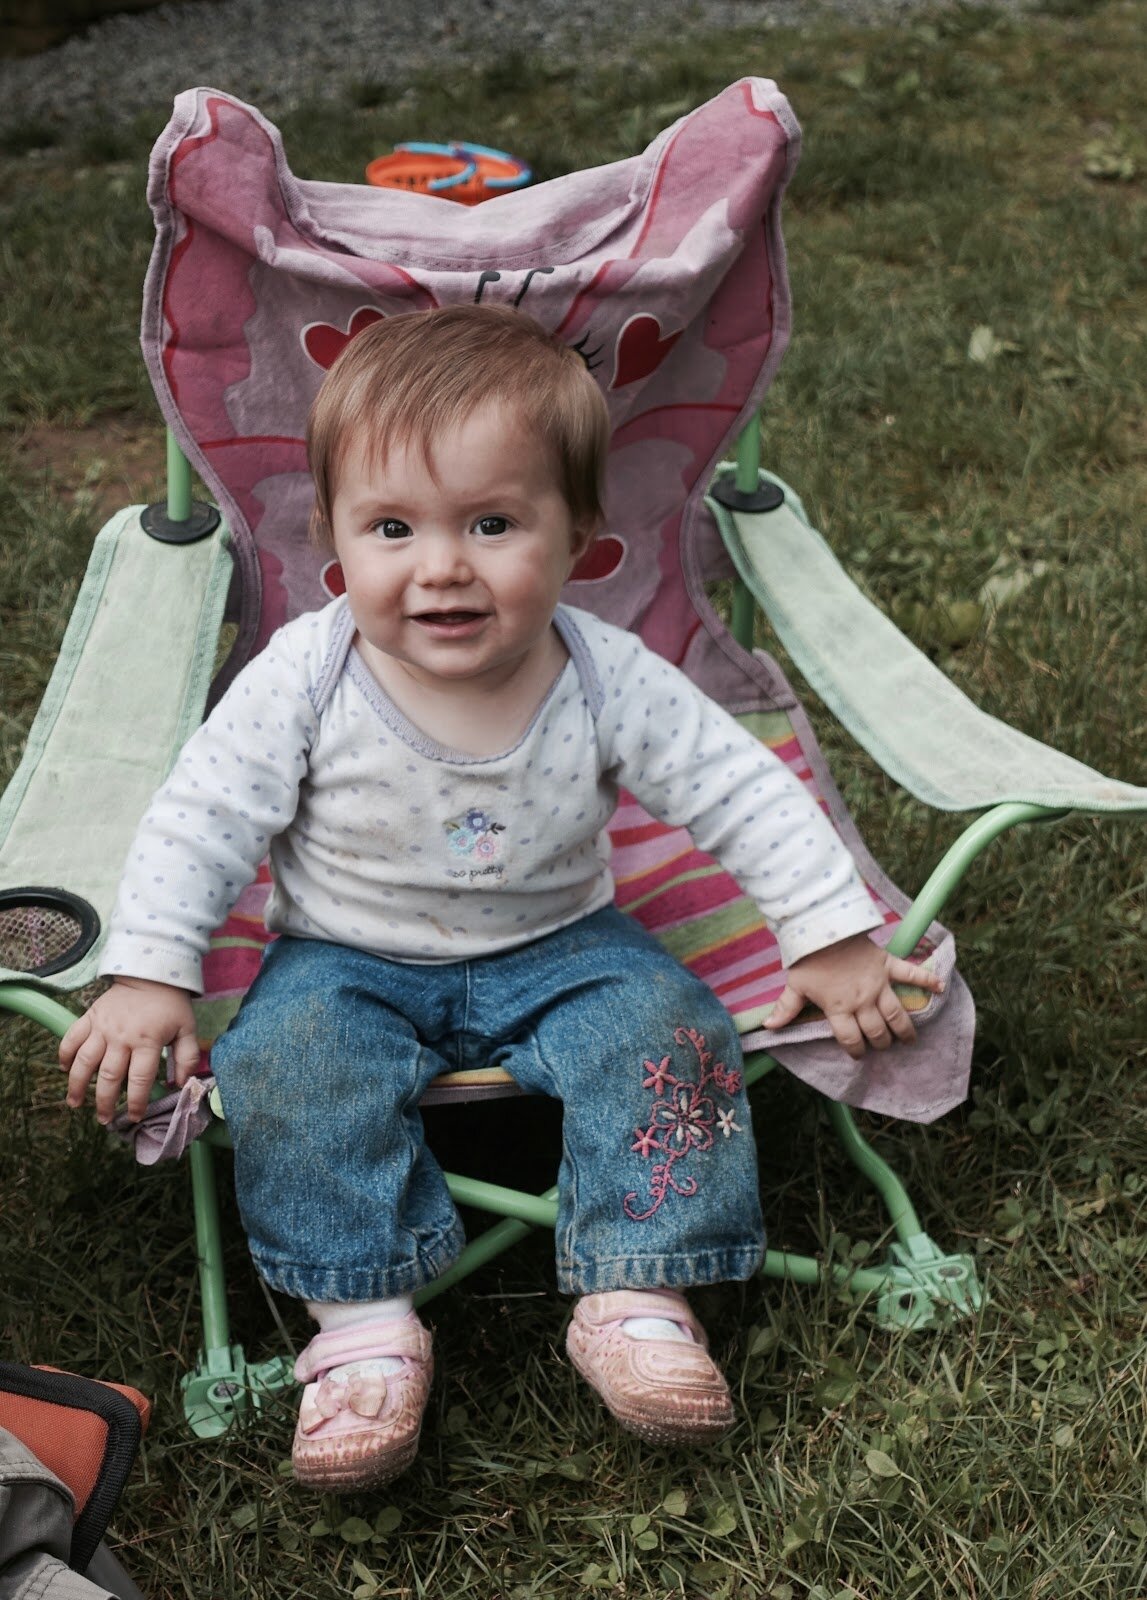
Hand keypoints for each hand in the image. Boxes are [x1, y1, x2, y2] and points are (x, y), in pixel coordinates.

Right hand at [59, 977, 199, 1124]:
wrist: (150, 973)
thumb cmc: (171, 1005)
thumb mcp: (188, 1029)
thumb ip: (187, 1058)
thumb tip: (183, 1085)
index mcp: (147, 1041)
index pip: (139, 1080)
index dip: (136, 1102)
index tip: (134, 1117)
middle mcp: (121, 1037)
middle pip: (108, 1076)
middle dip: (104, 1102)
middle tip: (104, 1119)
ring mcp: (102, 1027)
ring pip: (84, 1061)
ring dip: (77, 1085)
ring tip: (75, 1104)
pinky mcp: (89, 1017)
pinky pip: (71, 1038)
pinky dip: (65, 1054)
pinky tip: (65, 1070)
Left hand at [764, 932, 944, 1059]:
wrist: (823, 926)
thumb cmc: (807, 958)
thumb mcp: (794, 984)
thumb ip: (785, 1009)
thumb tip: (768, 1028)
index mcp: (839, 1007)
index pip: (851, 1039)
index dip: (855, 1051)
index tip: (857, 1055)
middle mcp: (862, 1000)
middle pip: (877, 1031)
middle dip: (880, 1043)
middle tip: (882, 1046)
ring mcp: (878, 983)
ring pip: (896, 1013)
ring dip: (904, 1029)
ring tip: (909, 1040)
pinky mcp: (887, 964)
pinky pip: (911, 973)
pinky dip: (928, 979)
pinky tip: (941, 989)